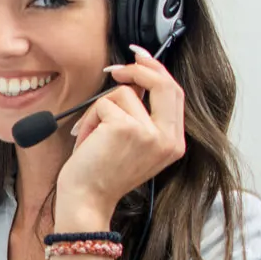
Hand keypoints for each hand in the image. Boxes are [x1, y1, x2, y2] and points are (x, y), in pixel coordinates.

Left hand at [56, 44, 185, 223]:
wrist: (86, 201)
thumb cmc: (102, 175)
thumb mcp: (133, 146)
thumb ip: (143, 116)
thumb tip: (135, 79)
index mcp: (173, 143)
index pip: (175, 94)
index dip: (158, 72)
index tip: (142, 58)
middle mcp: (168, 139)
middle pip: (164, 84)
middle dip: (138, 68)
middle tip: (115, 68)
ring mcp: (150, 133)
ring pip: (124, 93)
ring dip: (100, 110)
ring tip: (93, 136)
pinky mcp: (126, 128)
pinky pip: (104, 104)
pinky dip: (89, 119)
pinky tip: (87, 141)